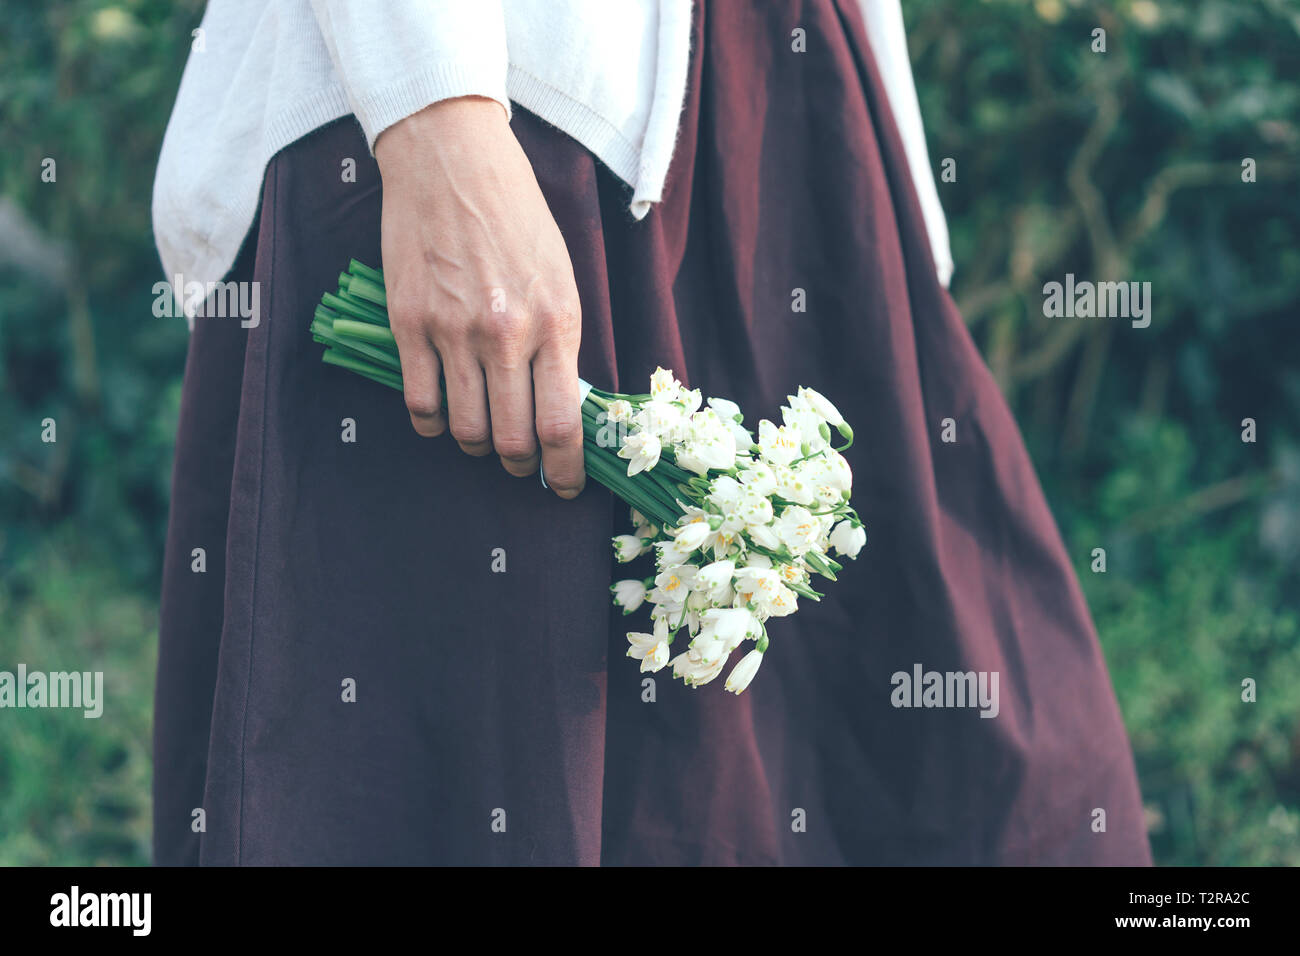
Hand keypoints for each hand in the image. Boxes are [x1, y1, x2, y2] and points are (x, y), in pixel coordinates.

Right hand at [374, 95, 585, 497]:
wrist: (452, 161)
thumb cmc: (517, 216)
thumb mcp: (561, 276)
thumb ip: (560, 342)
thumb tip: (560, 406)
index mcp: (556, 321)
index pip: (563, 423)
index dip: (565, 469)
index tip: (565, 486)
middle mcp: (507, 333)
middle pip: (513, 439)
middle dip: (519, 466)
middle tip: (520, 466)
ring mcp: (454, 330)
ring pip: (465, 429)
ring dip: (477, 446)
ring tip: (482, 437)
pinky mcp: (409, 323)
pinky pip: (420, 403)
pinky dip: (434, 423)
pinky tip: (443, 416)